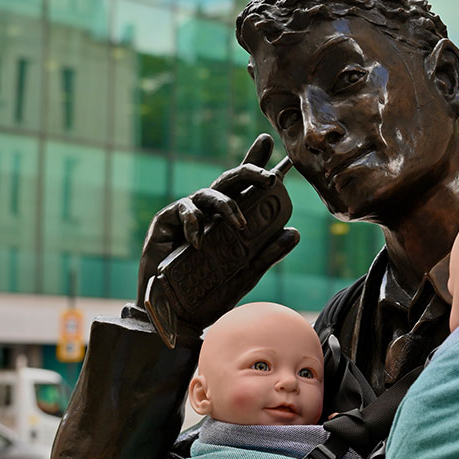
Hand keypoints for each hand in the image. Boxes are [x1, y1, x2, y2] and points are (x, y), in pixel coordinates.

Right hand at [136, 134, 299, 333]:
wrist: (177, 315)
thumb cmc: (208, 293)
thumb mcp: (245, 273)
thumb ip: (267, 253)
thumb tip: (294, 232)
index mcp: (228, 221)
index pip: (244, 188)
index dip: (255, 163)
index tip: (269, 142)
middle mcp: (208, 213)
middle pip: (229, 181)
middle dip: (250, 172)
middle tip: (270, 179)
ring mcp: (187, 216)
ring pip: (208, 194)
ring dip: (227, 206)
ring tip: (239, 224)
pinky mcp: (165, 223)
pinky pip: (182, 210)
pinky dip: (193, 222)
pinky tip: (199, 240)